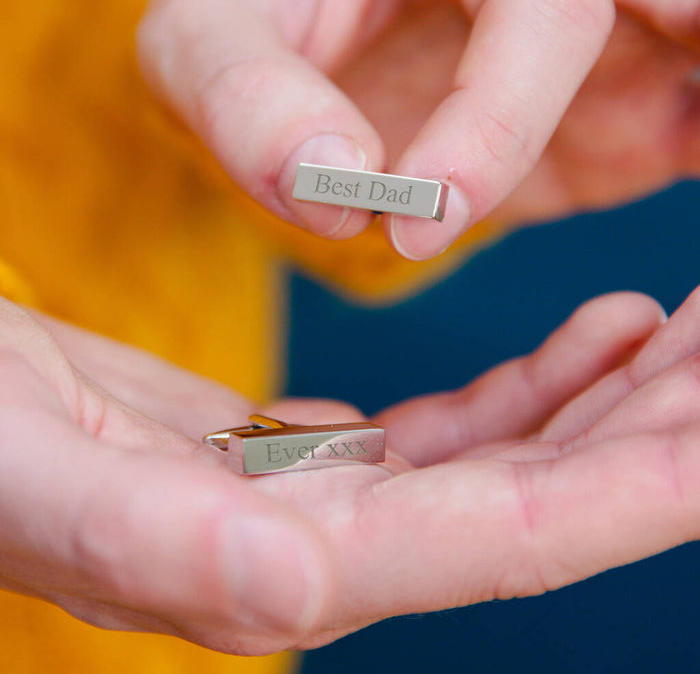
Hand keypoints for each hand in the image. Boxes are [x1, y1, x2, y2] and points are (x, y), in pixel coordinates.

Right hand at [7, 287, 699, 654]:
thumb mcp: (34, 479)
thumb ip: (159, 546)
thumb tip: (290, 587)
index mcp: (284, 567)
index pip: (504, 536)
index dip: (635, 492)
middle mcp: (326, 549)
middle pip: (533, 498)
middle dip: (648, 432)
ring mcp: (327, 502)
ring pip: (506, 458)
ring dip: (601, 398)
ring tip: (671, 327)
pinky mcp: (308, 455)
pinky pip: (452, 430)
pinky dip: (527, 386)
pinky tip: (582, 342)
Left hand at [137, 0, 699, 259]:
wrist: (301, 39)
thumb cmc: (256, 16)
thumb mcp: (212, 33)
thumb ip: (249, 92)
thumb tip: (331, 184)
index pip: (544, 9)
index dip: (494, 127)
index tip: (416, 224)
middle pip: (683, 24)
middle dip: (666, 111)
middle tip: (653, 238)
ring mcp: (609, 50)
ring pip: (699, 78)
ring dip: (694, 134)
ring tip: (675, 261)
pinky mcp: (623, 122)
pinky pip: (695, 135)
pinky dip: (696, 187)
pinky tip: (682, 294)